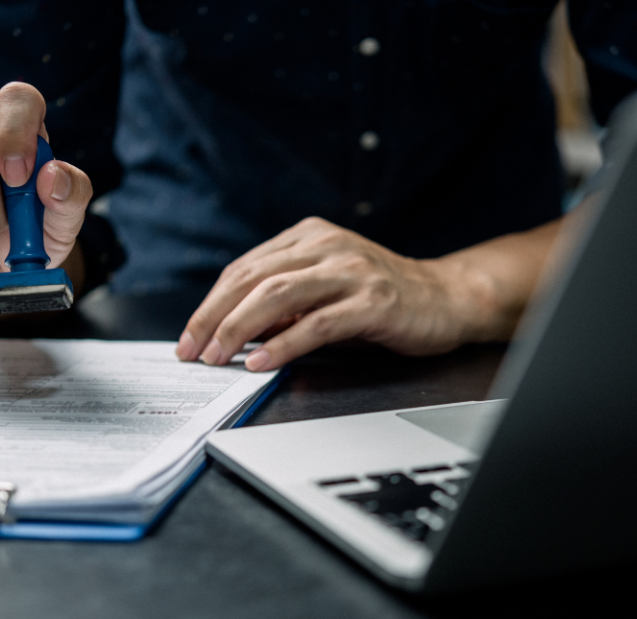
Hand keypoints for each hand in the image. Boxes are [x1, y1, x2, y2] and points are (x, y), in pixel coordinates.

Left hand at [176, 217, 498, 370]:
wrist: (445, 298)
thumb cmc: (379, 296)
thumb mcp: (324, 287)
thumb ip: (283, 301)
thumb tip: (232, 331)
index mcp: (308, 237)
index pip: (244, 268)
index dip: (211, 303)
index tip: (190, 335)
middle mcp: (326, 246)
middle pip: (253, 280)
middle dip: (214, 318)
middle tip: (192, 350)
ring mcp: (351, 271)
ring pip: (278, 296)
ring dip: (239, 329)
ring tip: (217, 357)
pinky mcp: (372, 301)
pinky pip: (317, 324)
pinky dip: (283, 346)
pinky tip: (260, 363)